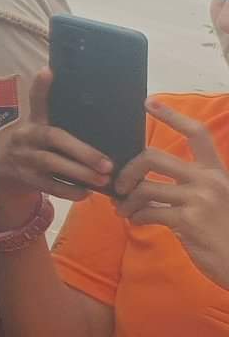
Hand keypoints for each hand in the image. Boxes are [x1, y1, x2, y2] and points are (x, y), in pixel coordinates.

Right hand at [0, 69, 111, 219]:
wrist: (5, 172)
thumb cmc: (36, 148)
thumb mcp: (41, 131)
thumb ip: (61, 124)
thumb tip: (97, 115)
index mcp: (33, 121)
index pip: (35, 101)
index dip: (41, 87)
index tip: (49, 71)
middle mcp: (25, 135)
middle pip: (52, 138)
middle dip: (82, 151)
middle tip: (107, 163)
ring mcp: (22, 156)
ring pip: (50, 163)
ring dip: (78, 172)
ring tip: (102, 179)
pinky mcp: (23, 177)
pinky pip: (48, 185)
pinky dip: (69, 190)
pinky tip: (86, 192)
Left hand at [113, 99, 228, 287]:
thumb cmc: (226, 234)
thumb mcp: (218, 203)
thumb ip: (192, 188)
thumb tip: (150, 181)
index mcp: (216, 173)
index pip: (197, 134)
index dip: (172, 116)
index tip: (149, 102)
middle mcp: (208, 181)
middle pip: (153, 157)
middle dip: (128, 170)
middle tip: (119, 185)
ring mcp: (199, 199)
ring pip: (145, 188)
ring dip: (127, 201)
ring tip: (124, 210)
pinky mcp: (188, 221)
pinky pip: (148, 211)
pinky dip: (136, 216)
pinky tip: (137, 221)